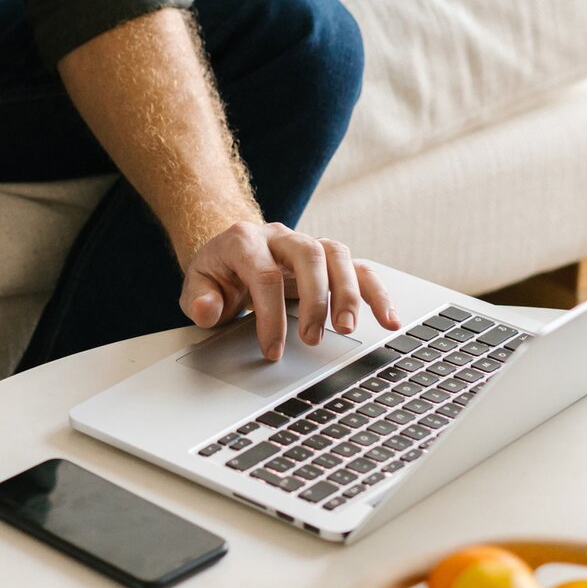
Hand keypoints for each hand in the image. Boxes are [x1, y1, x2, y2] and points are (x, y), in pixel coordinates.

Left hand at [180, 220, 399, 361]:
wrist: (231, 251)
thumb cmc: (218, 273)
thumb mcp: (197, 286)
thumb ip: (198, 299)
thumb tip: (206, 309)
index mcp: (244, 240)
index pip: (263, 274)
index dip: (269, 314)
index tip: (272, 351)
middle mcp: (280, 236)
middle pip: (307, 254)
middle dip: (315, 297)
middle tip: (313, 338)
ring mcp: (307, 244)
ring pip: (337, 254)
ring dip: (348, 293)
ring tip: (349, 330)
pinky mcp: (328, 260)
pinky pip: (359, 269)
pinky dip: (377, 293)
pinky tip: (389, 320)